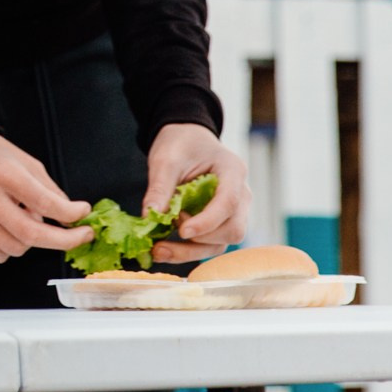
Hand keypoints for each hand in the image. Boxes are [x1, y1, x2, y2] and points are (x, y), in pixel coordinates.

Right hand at [0, 132, 90, 262]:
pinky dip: (9, 247)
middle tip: (77, 236)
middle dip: (65, 240)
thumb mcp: (25, 161)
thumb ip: (49, 190)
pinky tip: (7, 228)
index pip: (46, 204)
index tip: (83, 215)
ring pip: (16, 249)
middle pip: (32, 235)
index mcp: (4, 174)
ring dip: (31, 241)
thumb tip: (71, 216)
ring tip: (25, 220)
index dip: (72, 214)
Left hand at [144, 124, 249, 261]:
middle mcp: (241, 195)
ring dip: (191, 252)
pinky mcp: (220, 222)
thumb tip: (150, 217)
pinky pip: (210, 243)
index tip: (181, 231)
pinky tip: (164, 248)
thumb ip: (160, 187)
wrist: (187, 139)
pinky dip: (188, 250)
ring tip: (158, 250)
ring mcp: (234, 211)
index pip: (229, 203)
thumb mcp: (166, 159)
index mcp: (233, 171)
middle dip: (199, 240)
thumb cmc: (180, 144)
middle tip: (163, 237)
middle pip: (232, 229)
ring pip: (222, 242)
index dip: (207, 221)